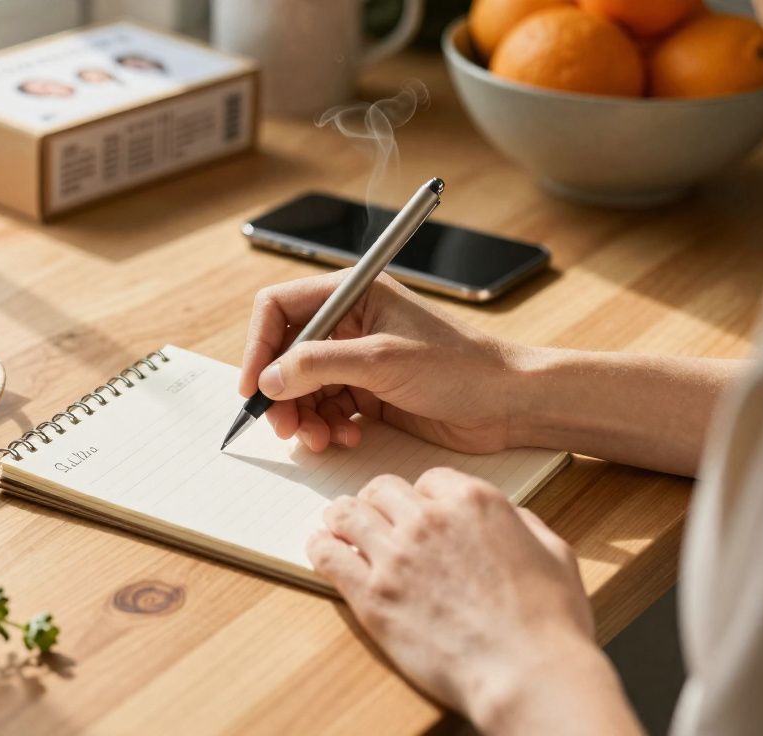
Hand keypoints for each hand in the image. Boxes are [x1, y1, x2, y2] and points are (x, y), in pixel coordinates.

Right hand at [239, 272, 525, 453]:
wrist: (508, 403)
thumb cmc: (460, 367)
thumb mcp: (382, 360)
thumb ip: (320, 364)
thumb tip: (270, 378)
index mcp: (353, 294)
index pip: (280, 308)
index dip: (259, 345)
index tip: (254, 385)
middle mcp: (350, 323)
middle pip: (286, 354)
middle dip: (280, 392)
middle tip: (284, 426)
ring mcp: (357, 359)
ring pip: (302, 388)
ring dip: (303, 416)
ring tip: (318, 439)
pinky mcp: (368, 392)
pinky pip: (326, 409)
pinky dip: (326, 428)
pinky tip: (344, 439)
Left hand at [308, 469, 638, 733]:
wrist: (527, 673)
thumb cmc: (550, 623)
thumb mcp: (555, 554)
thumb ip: (523, 524)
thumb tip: (507, 518)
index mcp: (474, 502)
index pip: (429, 479)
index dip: (422, 496)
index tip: (417, 511)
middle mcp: (430, 519)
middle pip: (382, 490)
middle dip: (378, 502)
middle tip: (373, 518)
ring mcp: (396, 555)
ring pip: (347, 514)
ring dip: (342, 519)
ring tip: (339, 529)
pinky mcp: (373, 594)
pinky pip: (328, 555)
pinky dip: (322, 548)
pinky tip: (323, 551)